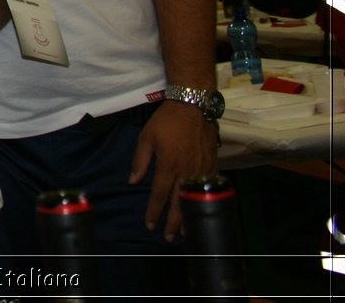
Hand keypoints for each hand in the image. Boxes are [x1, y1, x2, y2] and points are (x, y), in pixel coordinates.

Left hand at [129, 100, 217, 238]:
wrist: (193, 107)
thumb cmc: (166, 121)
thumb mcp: (146, 137)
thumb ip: (140, 161)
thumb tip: (132, 181)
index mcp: (168, 165)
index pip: (159, 195)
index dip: (154, 211)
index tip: (150, 224)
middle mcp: (186, 171)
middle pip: (179, 203)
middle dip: (173, 223)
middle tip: (169, 237)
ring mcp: (201, 170)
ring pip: (195, 199)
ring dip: (190, 216)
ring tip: (186, 231)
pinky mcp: (212, 165)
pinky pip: (207, 188)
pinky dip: (203, 201)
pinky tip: (199, 208)